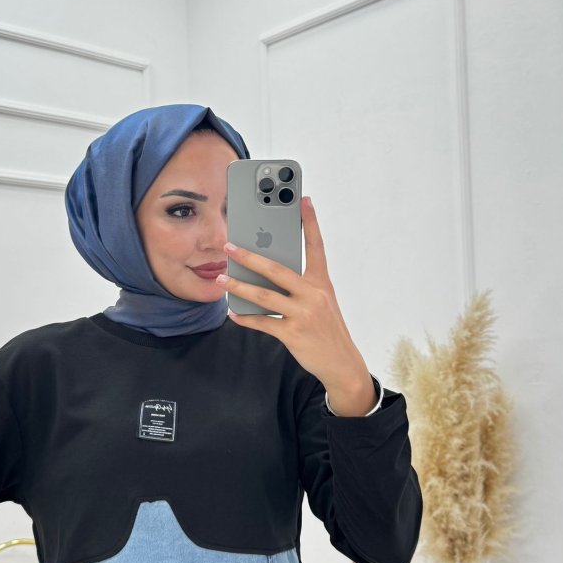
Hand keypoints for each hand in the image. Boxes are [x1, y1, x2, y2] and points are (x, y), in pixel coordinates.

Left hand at [218, 196, 377, 415]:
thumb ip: (300, 286)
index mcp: (322, 283)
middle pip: (277, 269)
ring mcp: (303, 314)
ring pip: (264, 296)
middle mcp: (313, 295)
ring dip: (239, 287)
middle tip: (230, 246)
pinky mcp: (293, 334)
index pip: (316, 246)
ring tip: (221, 280)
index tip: (303, 199)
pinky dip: (246, 318)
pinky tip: (233, 313)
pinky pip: (263, 323)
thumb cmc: (327, 329)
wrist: (342, 364)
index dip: (309, 222)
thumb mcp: (321, 303)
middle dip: (250, 256)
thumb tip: (268, 275)